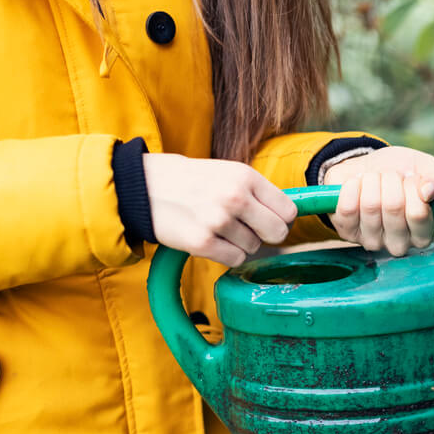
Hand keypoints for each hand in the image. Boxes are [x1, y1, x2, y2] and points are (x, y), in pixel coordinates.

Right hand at [144, 153, 297, 266]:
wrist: (143, 187)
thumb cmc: (191, 181)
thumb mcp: (228, 173)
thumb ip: (258, 192)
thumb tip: (290, 215)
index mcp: (245, 176)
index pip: (288, 210)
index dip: (281, 219)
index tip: (270, 220)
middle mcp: (234, 197)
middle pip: (278, 233)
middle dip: (266, 235)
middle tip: (247, 228)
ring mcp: (218, 221)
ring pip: (254, 248)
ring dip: (240, 243)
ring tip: (219, 228)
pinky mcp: (202, 243)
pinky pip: (235, 259)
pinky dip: (226, 254)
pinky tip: (212, 240)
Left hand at [323, 146, 433, 255]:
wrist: (368, 167)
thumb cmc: (401, 172)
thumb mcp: (425, 169)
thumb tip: (428, 191)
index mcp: (423, 234)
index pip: (418, 213)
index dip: (413, 186)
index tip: (411, 178)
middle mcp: (399, 244)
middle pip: (393, 206)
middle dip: (390, 179)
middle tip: (390, 176)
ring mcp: (371, 241)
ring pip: (370, 205)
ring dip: (371, 180)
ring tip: (374, 179)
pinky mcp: (347, 233)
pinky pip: (348, 206)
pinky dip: (351, 186)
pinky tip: (356, 184)